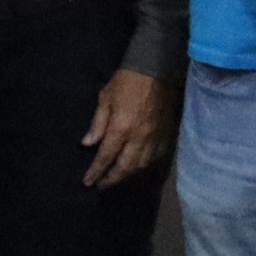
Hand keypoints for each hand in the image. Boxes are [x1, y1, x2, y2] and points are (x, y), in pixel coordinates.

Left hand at [80, 67, 179, 187]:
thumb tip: (87, 144)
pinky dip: (145, 166)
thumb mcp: (105, 98)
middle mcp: (140, 138)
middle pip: (126, 167)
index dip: (96, 172)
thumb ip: (97, 124)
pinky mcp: (167, 135)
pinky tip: (137, 167)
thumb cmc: (127, 81)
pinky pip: (156, 157)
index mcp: (122, 129)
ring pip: (142, 165)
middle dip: (112, 179)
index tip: (87, 183)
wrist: (158, 69)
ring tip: (117, 178)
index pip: (106, 157)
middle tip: (101, 186)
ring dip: (128, 175)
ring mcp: (156, 138)